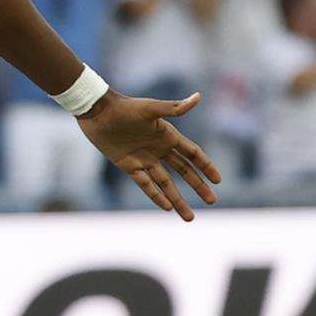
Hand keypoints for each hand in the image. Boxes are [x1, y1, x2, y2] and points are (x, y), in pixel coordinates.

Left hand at [78, 90, 221, 220]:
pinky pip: (145, 184)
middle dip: (198, 186)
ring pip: (166, 184)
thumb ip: (174, 108)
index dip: (206, 166)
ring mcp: (144, 159)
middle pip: (184, 171)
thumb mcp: (150, 108)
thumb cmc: (124, 107)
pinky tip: (166, 208)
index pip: (193, 153)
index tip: (218, 180)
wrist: (97, 112)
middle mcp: (159, 149)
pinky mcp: (129, 166)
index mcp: (167, 135)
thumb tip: (198, 97)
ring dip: (177, 199)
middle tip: (212, 201)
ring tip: (189, 217)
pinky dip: (156, 196)